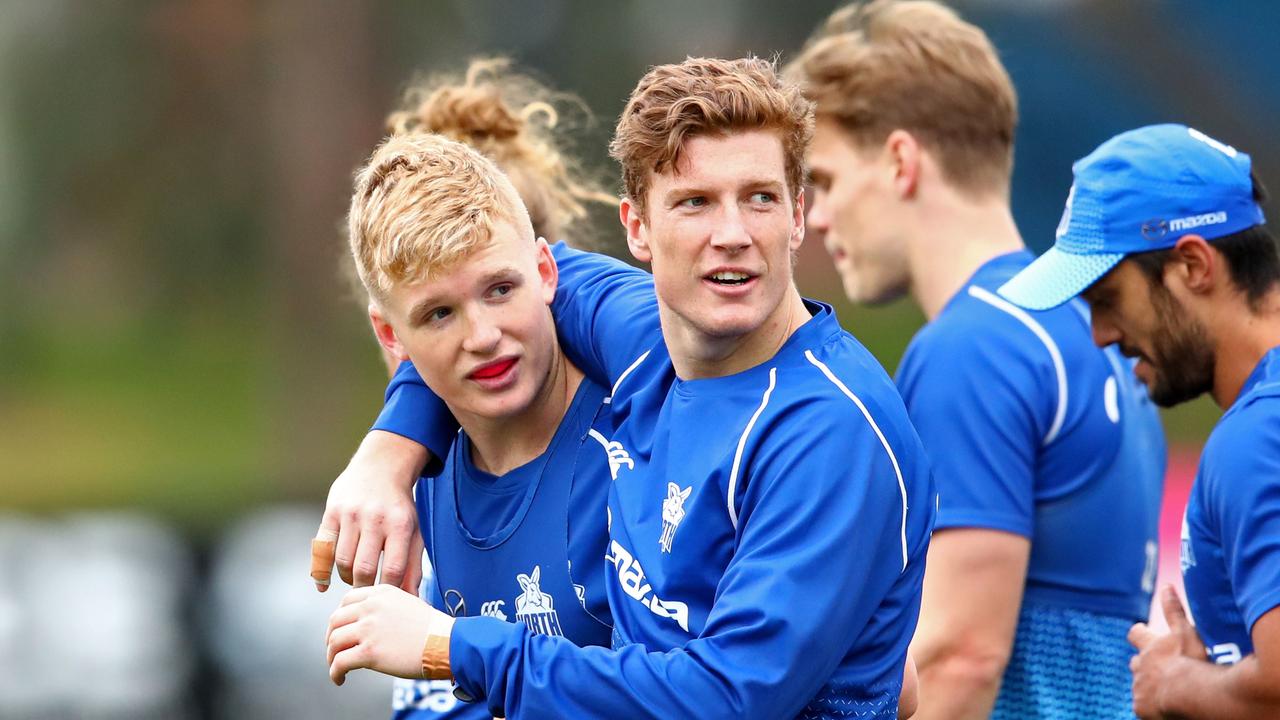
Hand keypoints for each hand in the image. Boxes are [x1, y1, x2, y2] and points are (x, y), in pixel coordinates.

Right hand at [312, 430, 428, 591]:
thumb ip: (413, 567)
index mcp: (399, 525)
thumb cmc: (399, 509)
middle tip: (366, 593)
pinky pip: (321, 548)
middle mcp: (374, 519)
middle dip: (364, 587)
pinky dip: (320, 572)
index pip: (393, 569)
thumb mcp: (413, 533)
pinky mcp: (331, 512)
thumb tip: (412, 600)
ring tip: (355, 579)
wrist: (380, 468)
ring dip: (347, 578)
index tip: (384, 599)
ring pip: (342, 561)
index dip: (387, 590)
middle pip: (364, 569)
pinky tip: (324, 585)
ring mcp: (350, 515)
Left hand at [326, 584, 454, 684]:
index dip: (340, 617)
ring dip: (331, 657)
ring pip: (333, 642)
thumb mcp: (407, 603)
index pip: (346, 600)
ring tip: (337, 667)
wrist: (446, 642)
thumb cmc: (432, 628)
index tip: (342, 628)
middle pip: (335, 621)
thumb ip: (385, 607)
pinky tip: (340, 678)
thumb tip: (369, 622)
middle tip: (335, 649)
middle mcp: (371, 608)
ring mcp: (368, 629)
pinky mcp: (368, 652)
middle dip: (331, 637)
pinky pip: (340, 663)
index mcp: (380, 593)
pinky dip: (335, 673)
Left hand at [1128, 585, 1206, 718]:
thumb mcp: (1184, 632)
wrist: (1186, 696)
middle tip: (1161, 670)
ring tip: (1167, 692)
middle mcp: (1140, 665)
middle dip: (1144, 664)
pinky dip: (1152, 706)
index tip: (1144, 633)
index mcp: (1149, 646)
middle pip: (1136, 662)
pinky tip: (1166, 708)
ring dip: (1150, 686)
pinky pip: (1143, 706)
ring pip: (1140, 685)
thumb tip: (1166, 585)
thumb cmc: (1189, 662)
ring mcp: (1138, 687)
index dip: (1140, 634)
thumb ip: (1174, 610)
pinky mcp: (1140, 707)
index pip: (1136, 634)